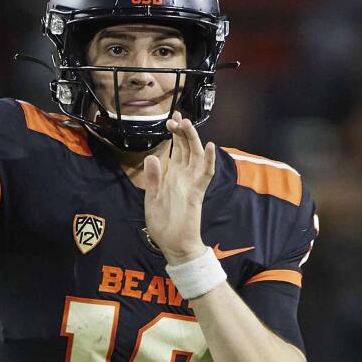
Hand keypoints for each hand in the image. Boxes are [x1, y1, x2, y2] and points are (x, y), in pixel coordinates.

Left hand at [142, 111, 215, 264]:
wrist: (174, 244)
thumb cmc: (163, 223)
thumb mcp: (151, 198)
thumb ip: (153, 178)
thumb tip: (152, 157)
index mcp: (173, 176)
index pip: (177, 149)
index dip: (175, 134)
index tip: (171, 119)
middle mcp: (185, 176)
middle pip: (187, 148)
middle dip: (183, 131)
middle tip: (177, 117)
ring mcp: (192, 183)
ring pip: (197, 156)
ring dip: (194, 140)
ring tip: (188, 124)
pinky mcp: (196, 193)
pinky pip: (205, 174)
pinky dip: (209, 160)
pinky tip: (209, 146)